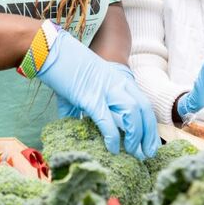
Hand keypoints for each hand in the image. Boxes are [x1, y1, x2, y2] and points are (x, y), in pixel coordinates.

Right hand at [36, 28, 158, 159]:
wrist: (53, 51)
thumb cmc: (66, 69)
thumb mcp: (84, 87)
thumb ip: (83, 108)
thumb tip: (74, 128)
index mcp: (120, 81)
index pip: (143, 104)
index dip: (150, 126)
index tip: (150, 143)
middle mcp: (118, 84)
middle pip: (144, 110)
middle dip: (149, 134)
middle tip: (147, 153)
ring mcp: (105, 90)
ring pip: (133, 113)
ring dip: (136, 135)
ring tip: (134, 152)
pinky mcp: (90, 97)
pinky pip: (107, 120)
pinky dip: (112, 136)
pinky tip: (113, 149)